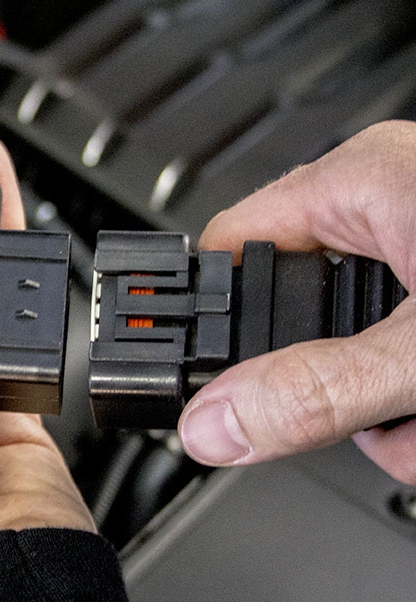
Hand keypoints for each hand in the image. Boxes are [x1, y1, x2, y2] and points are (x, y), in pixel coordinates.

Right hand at [180, 120, 415, 482]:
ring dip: (385, 407)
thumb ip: (313, 393)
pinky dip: (415, 392)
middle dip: (327, 392)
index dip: (210, 325)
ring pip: (353, 345)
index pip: (226, 248)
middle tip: (371, 416)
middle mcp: (390, 197)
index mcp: (361, 178)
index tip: (205, 383)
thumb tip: (212, 423)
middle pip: (293, 315)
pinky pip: (398, 344)